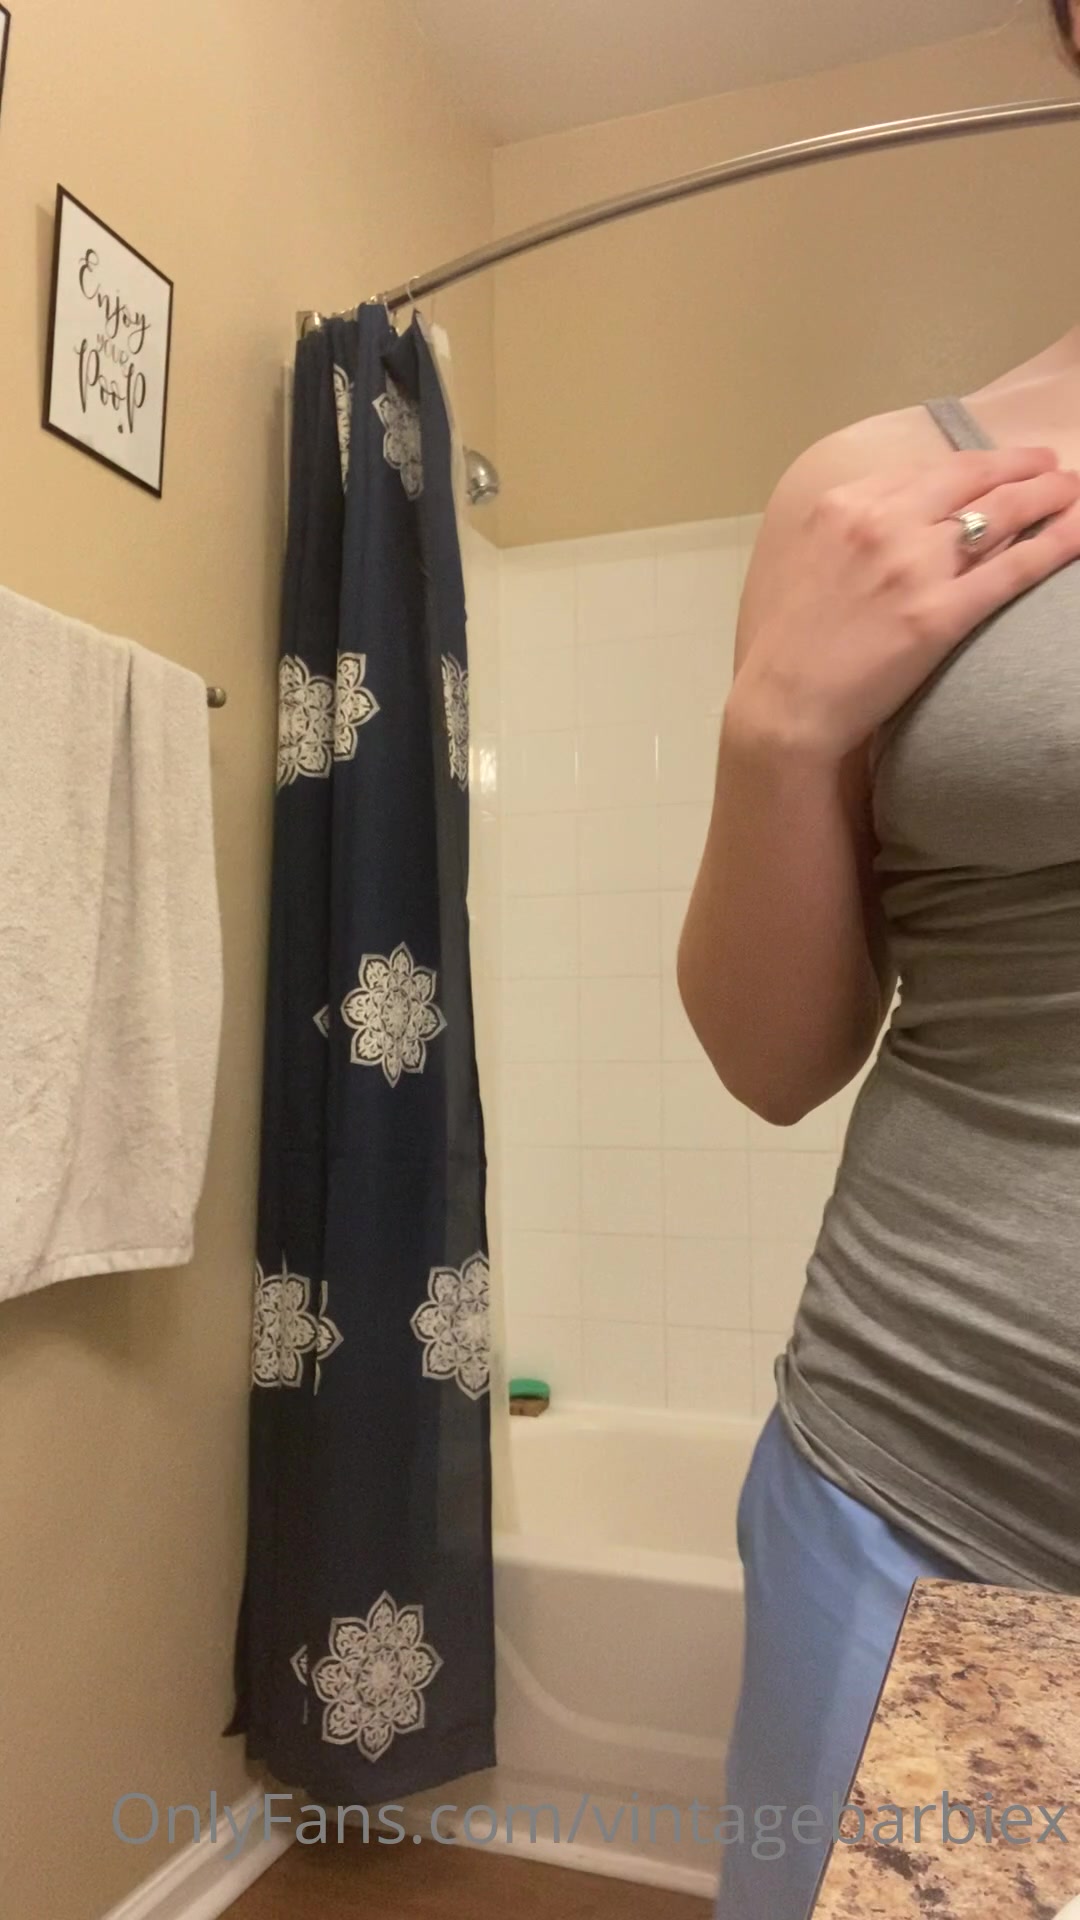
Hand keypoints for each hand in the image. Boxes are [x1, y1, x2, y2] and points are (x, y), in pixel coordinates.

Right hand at [730, 447, 1079, 762]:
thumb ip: (858, 530)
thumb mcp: (814, 560)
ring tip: (1074, 488)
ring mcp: (913, 566)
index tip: (999, 464)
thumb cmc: (795, 644)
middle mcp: (881, 522)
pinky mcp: (940, 613)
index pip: (927, 471)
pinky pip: (1014, 567)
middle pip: (970, 479)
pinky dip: (1057, 543)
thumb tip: (910, 520)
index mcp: (846, 504)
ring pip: (1000, 513)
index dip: (975, 464)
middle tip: (1051, 464)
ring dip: (1048, 493)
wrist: (785, 704)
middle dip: (1021, 465)